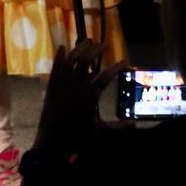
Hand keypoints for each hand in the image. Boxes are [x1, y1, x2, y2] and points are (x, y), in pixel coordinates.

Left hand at [33, 39, 125, 160]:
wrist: (53, 143)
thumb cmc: (78, 138)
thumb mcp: (100, 131)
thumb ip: (118, 126)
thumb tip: (134, 125)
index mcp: (89, 97)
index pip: (106, 77)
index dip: (116, 68)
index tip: (124, 61)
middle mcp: (75, 88)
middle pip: (85, 62)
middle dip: (95, 51)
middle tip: (104, 45)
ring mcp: (61, 87)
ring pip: (69, 62)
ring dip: (78, 50)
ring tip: (87, 42)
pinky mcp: (51, 88)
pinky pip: (54, 69)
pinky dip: (58, 57)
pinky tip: (63, 48)